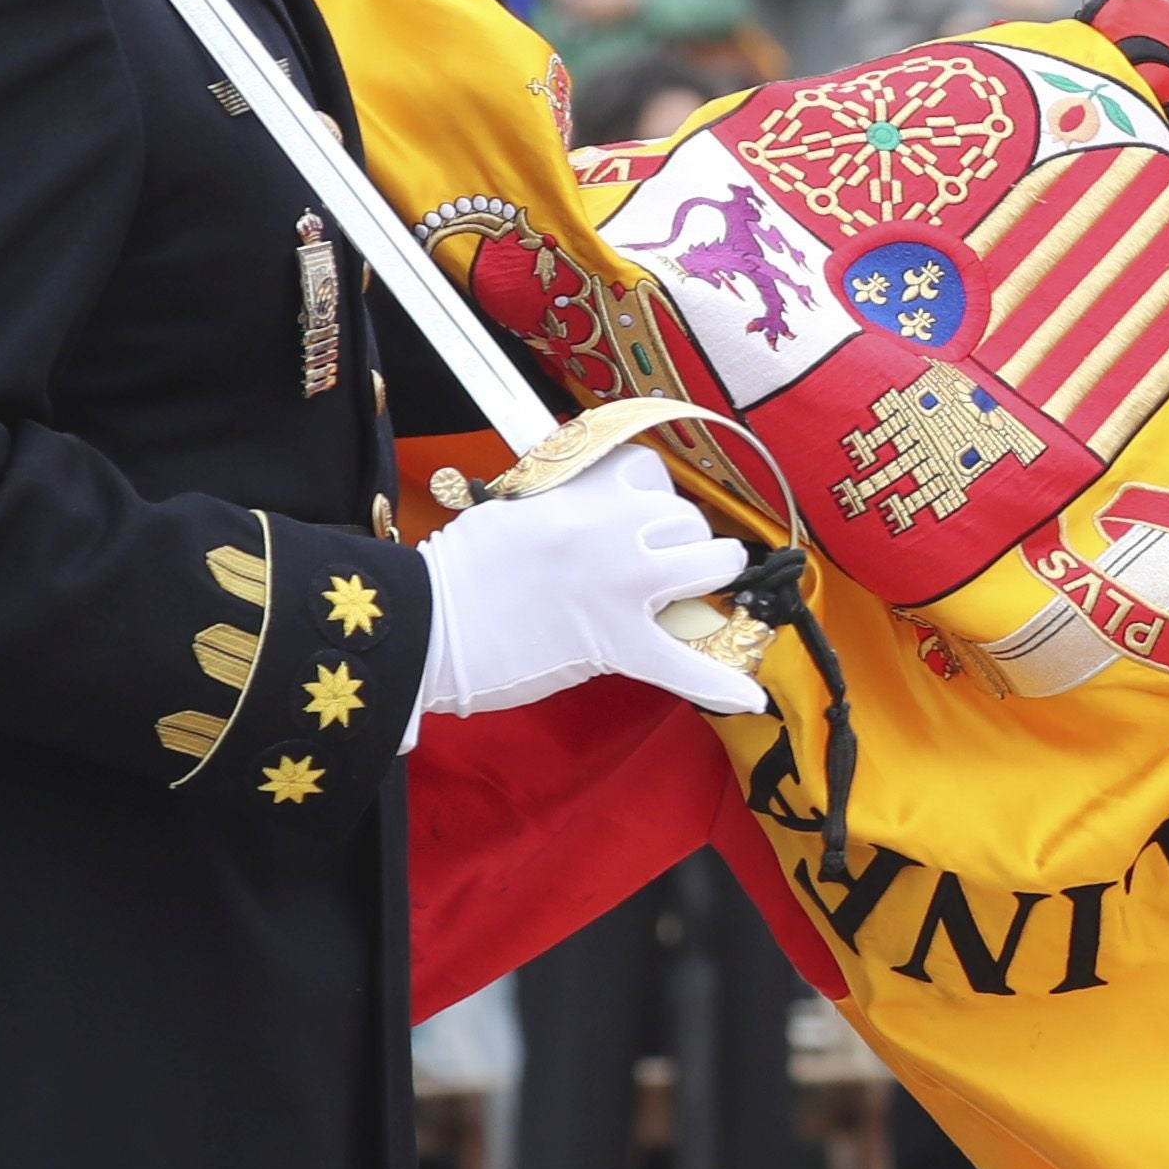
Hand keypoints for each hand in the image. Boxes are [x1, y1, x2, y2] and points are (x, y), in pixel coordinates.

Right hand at [418, 445, 767, 722]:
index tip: (640, 519)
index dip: (653, 498)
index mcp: (578, 490)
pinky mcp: (614, 641)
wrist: (420, 625)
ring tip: (694, 597)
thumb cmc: (459, 573)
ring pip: (709, 563)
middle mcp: (608, 526)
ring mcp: (618, 583)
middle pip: (686, 518)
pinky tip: (748, 696)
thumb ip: (568, 504)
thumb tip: (609, 512)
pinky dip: (718, 683)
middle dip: (681, 542)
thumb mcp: (514, 510)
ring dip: (707, 580)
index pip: (650, 472)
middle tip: (657, 569)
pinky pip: (683, 662)